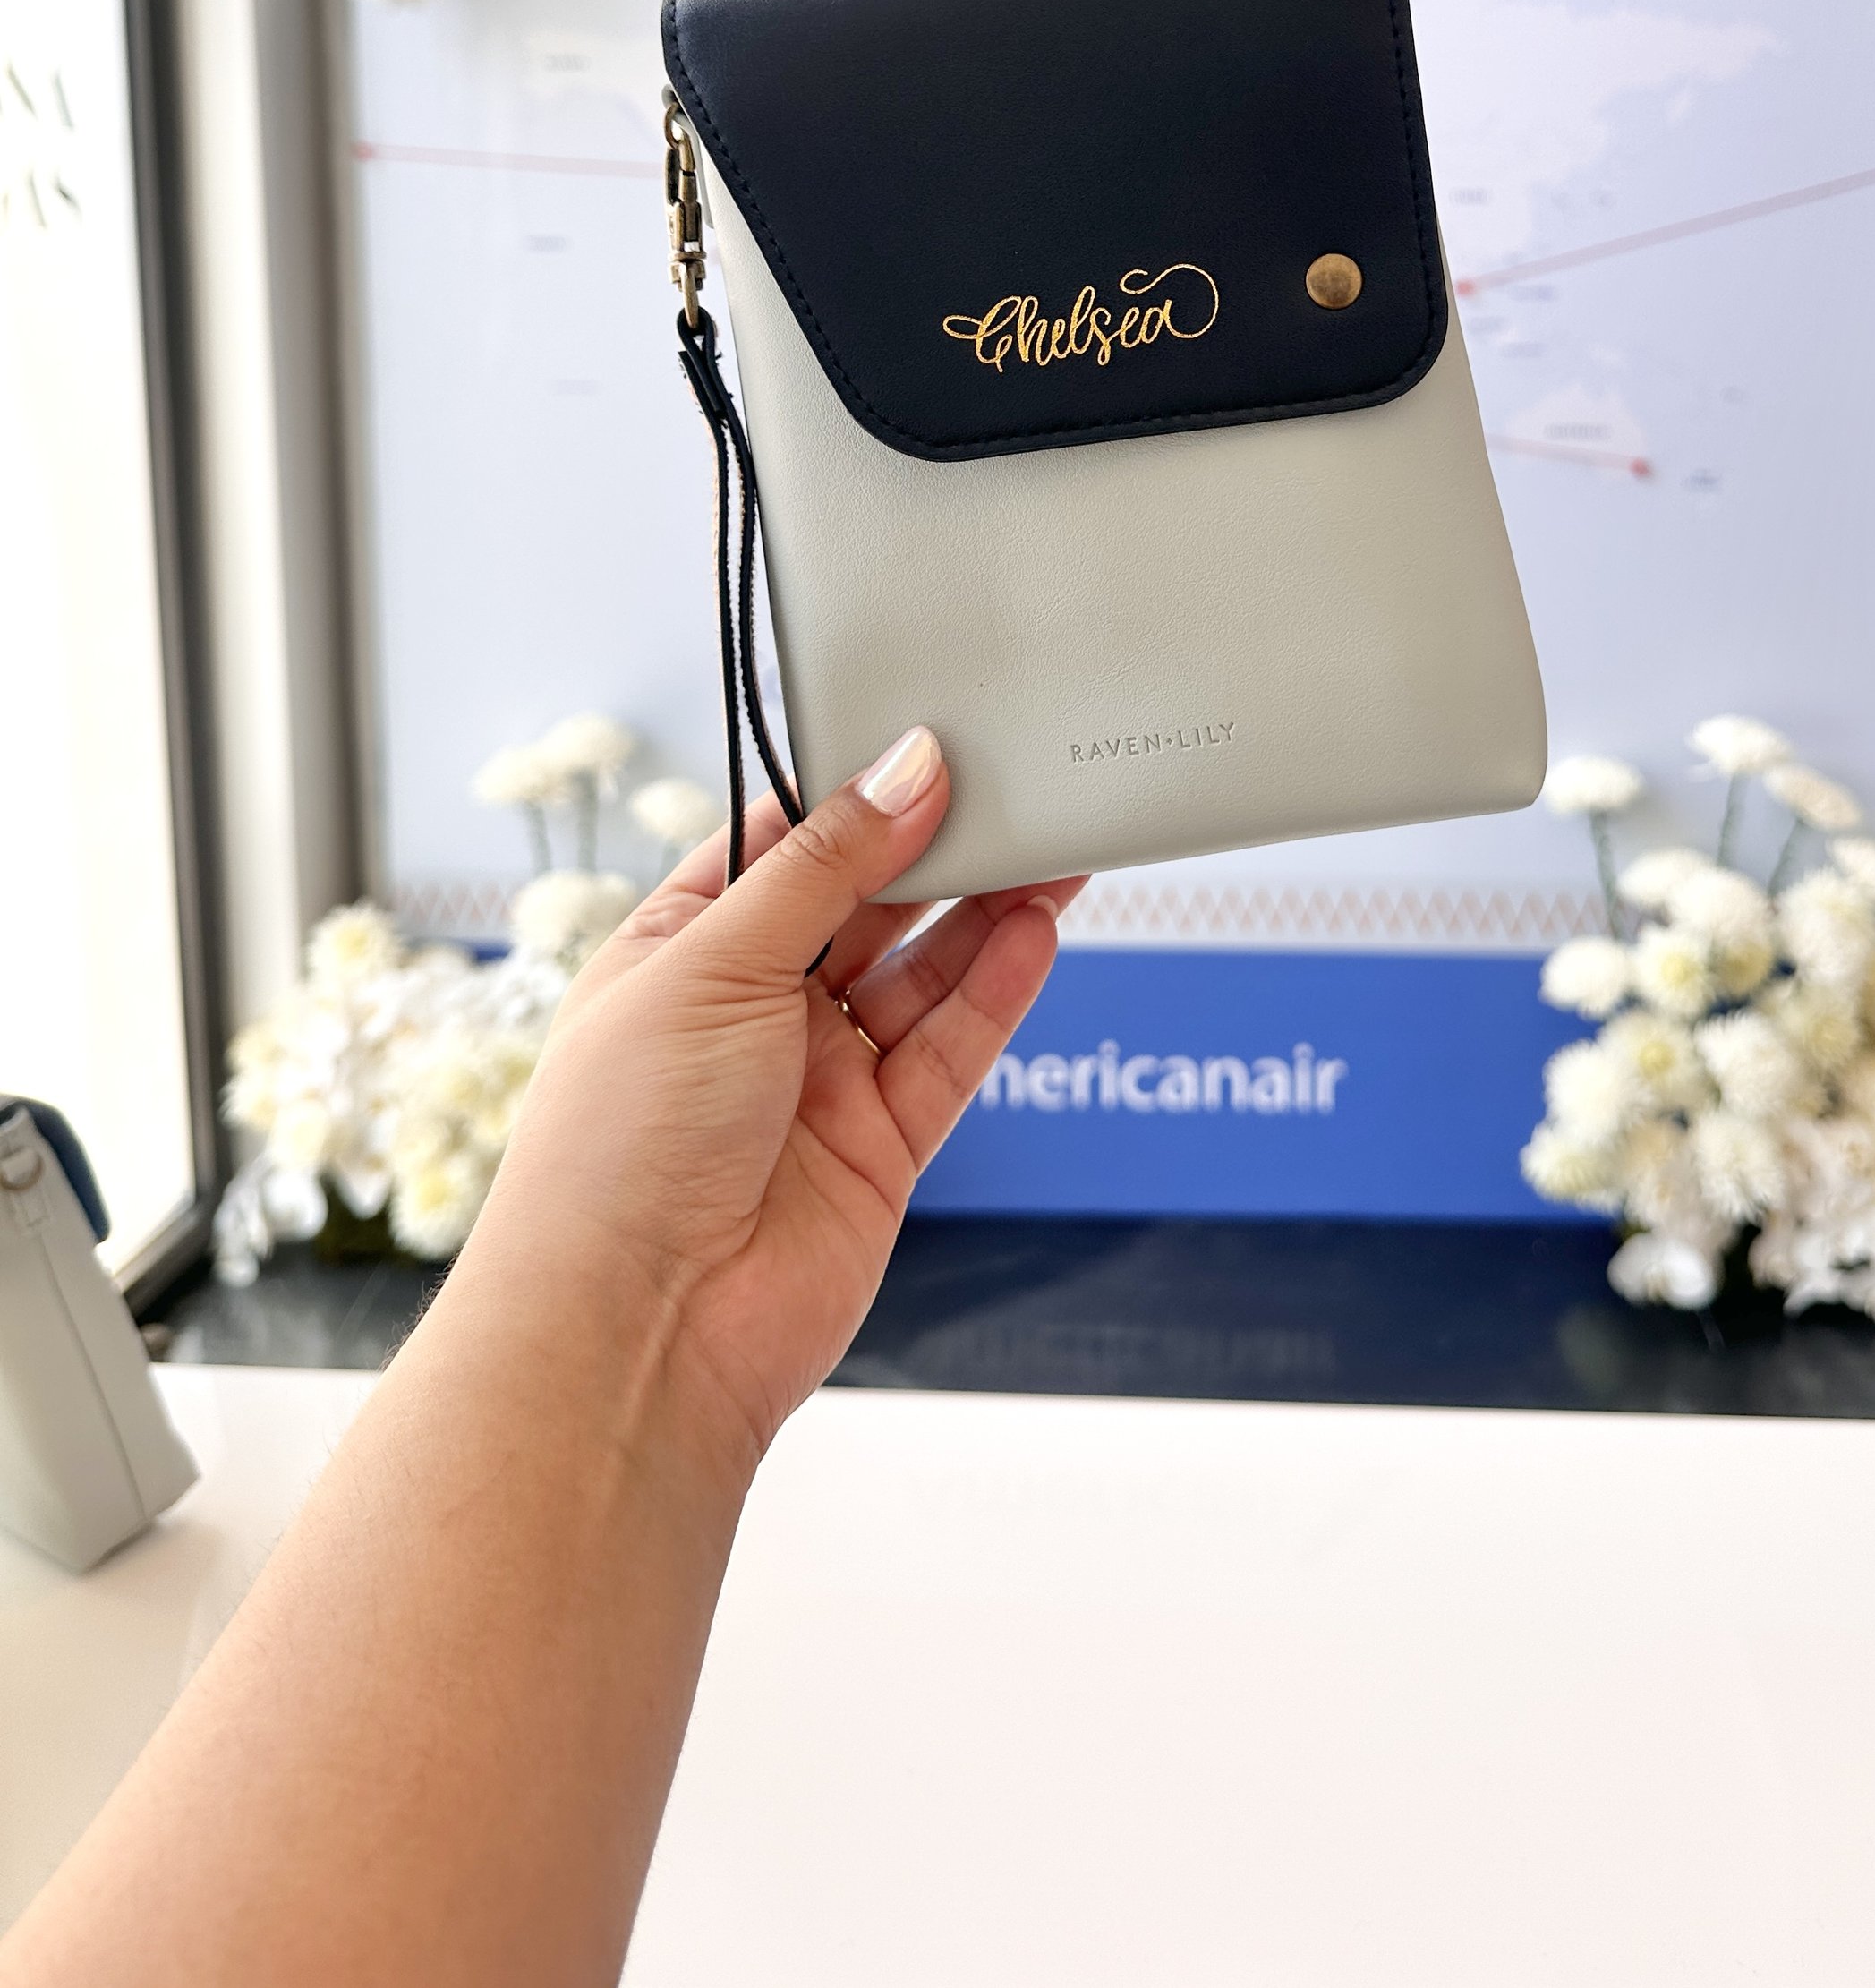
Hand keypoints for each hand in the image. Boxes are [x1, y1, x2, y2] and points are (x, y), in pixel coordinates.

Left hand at [468, 727, 1081, 1477]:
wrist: (636, 1335)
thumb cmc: (618, 1147)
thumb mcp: (713, 963)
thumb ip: (826, 866)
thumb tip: (907, 769)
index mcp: (681, 950)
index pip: (781, 844)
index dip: (854, 794)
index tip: (930, 739)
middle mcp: (750, 1010)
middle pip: (867, 904)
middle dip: (938, 847)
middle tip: (1018, 782)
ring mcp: (818, 1081)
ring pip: (923, 974)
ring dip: (988, 910)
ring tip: (1057, 843)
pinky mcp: (879, 1147)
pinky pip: (951, 1051)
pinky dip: (998, 990)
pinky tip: (1039, 930)